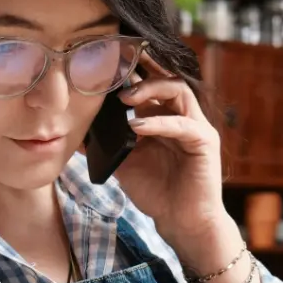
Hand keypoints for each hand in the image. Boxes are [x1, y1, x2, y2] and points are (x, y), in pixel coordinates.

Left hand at [111, 53, 229, 252]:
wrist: (181, 222)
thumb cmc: (156, 192)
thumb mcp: (124, 163)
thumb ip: (106, 145)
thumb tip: (76, 132)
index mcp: (162, 118)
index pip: (150, 83)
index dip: (133, 70)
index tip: (108, 60)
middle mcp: (181, 117)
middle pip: (167, 77)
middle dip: (144, 66)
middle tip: (118, 66)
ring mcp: (195, 127)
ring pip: (179, 91)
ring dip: (151, 89)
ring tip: (124, 98)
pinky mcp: (205, 142)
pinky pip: (183, 125)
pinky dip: (159, 123)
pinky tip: (136, 128)